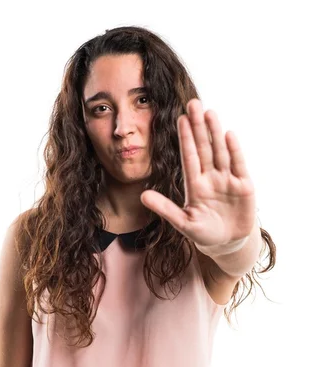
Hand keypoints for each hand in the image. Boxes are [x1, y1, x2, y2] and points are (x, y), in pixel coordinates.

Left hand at [140, 98, 255, 252]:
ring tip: (209, 113)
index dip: (185, 138)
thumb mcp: (183, 222)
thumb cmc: (204, 233)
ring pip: (220, 152)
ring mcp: (227, 180)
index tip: (180, 119)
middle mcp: (211, 177)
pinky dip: (234, 151)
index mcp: (195, 184)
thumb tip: (143, 196)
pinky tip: (228, 135)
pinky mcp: (244, 186)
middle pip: (204, 148)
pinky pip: (238, 165)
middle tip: (193, 103)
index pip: (189, 157)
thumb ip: (165, 208)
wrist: (228, 244)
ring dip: (215, 133)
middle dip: (199, 127)